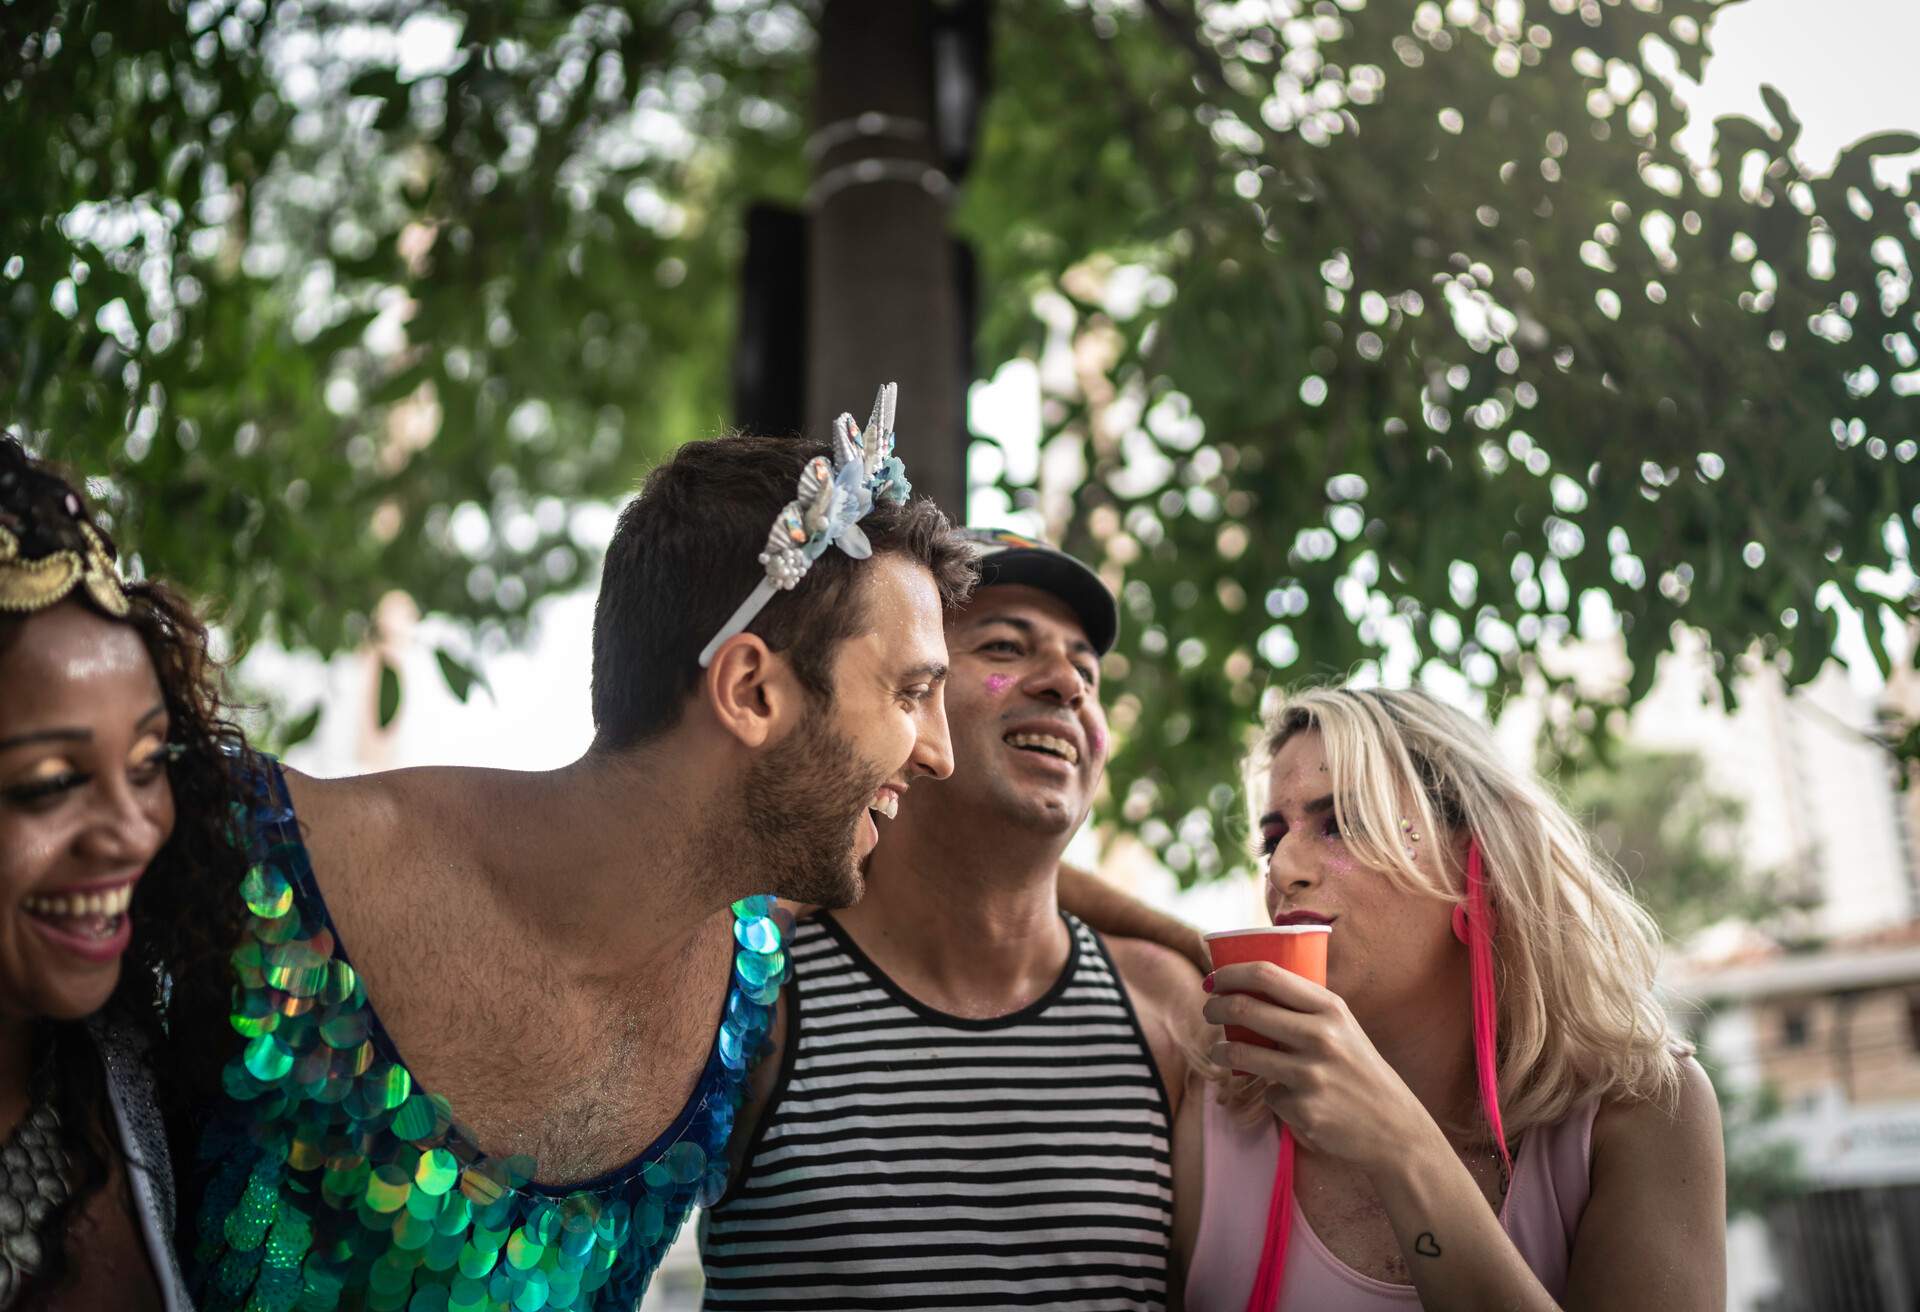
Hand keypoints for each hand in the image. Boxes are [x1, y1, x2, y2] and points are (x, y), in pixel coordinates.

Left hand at [1202, 961, 1433, 1175]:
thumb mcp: (1342, 1028)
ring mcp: (1310, 1074)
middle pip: (1244, 1008)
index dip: (1229, 973)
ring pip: (1241, 1054)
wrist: (1394, 1128)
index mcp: (1330, 1008)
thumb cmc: (1359, 1070)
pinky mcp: (1302, 1109)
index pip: (1266, 975)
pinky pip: (1268, 1095)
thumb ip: (1302, 1009)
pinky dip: (1274, 1095)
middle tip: (1209, 1012)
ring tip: (1221, 1052)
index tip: (1213, 979)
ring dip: (1221, 1052)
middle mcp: (1320, 1036)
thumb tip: (1243, 991)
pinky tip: (1297, 1100)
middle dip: (1215, 1008)